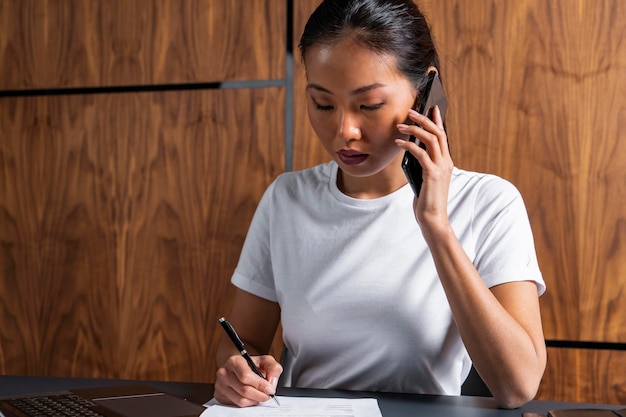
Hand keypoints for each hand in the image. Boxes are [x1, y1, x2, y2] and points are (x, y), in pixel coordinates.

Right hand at [214, 354, 282, 406]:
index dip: (260, 385)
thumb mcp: (265, 361)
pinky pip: (236, 405)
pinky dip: (248, 404)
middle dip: (260, 395)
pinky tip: (251, 397)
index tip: (270, 389)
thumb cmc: (252, 365)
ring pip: (241, 400)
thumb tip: (271, 383)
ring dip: (254, 401)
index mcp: (234, 361)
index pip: (245, 376)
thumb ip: (273, 368)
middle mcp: (224, 373)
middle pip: (244, 390)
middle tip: (268, 395)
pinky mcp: (219, 395)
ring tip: (260, 395)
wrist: (238, 368)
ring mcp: (220, 385)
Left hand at [396, 105, 452, 229]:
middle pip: (437, 133)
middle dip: (424, 119)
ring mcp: (441, 167)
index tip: (431, 108)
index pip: (443, 136)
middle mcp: (446, 162)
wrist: (433, 218)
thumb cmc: (427, 201)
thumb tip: (411, 151)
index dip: (437, 120)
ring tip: (400, 126)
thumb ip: (422, 165)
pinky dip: (409, 145)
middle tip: (411, 111)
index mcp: (445, 162)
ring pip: (431, 139)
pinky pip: (420, 153)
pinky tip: (399, 143)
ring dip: (415, 129)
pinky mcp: (432, 174)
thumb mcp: (424, 178)